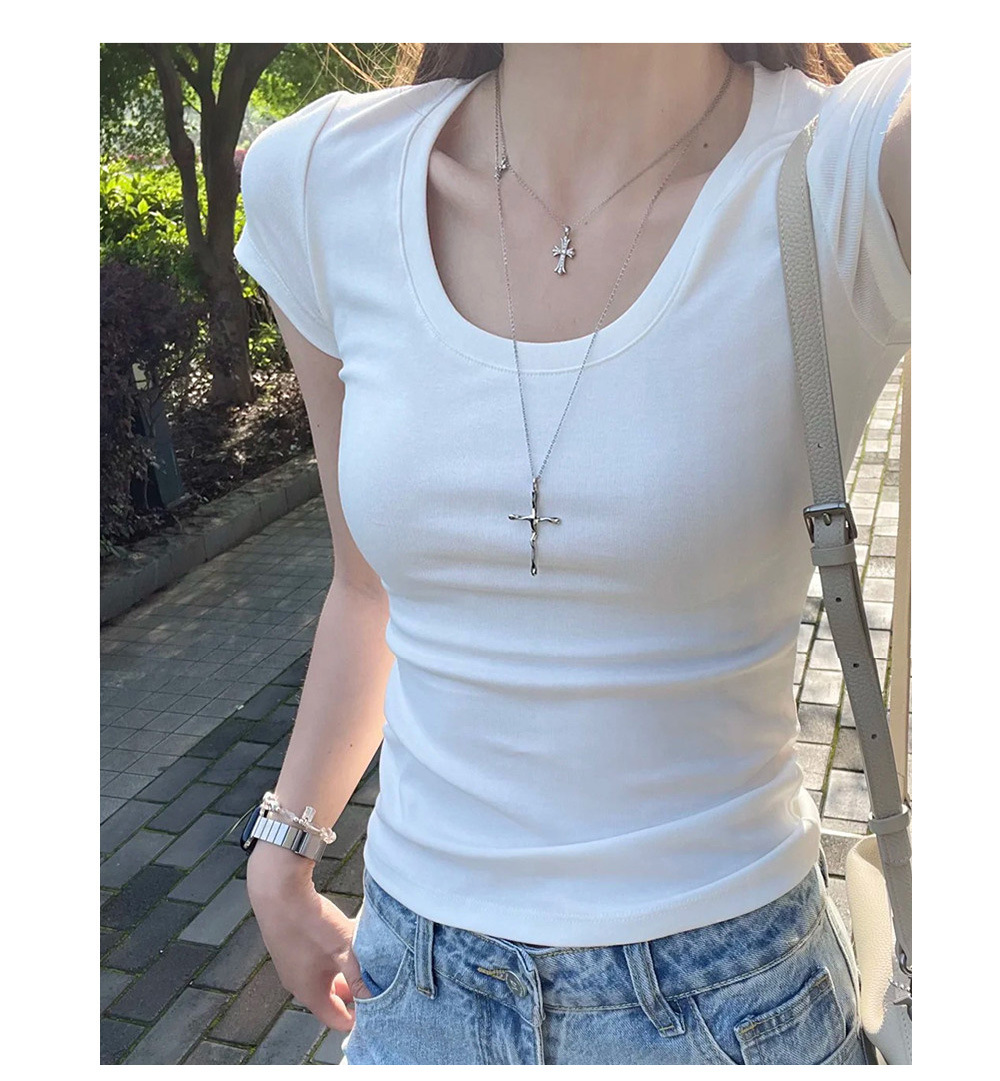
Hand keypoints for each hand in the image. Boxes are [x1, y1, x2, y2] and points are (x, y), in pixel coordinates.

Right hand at [247, 844, 370, 1031]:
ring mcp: (291, 966)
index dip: (357, 1018)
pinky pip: (314, 961)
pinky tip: (343, 938)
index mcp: (310, 993)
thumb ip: (360, 977)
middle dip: (353, 991)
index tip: (376, 1006)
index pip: (336, 1020)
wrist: (278, 893)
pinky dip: (330, 956)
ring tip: (362, 955)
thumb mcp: (344, 951)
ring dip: (343, 971)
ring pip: (324, 977)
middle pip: (331, 998)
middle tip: (374, 978)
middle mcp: (297, 984)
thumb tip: (374, 996)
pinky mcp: (289, 948)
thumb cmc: (310, 924)